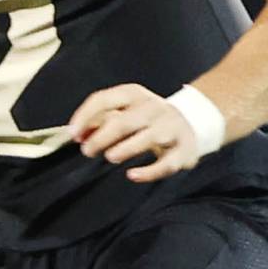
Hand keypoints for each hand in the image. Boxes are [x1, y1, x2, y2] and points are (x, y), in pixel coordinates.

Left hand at [67, 83, 199, 182]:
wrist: (194, 119)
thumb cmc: (148, 117)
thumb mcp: (125, 110)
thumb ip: (100, 119)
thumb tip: (78, 134)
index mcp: (134, 94)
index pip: (104, 100)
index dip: (85, 116)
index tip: (73, 134)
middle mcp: (154, 107)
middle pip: (125, 121)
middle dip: (102, 137)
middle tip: (88, 151)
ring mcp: (171, 127)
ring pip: (148, 137)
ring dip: (126, 148)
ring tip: (110, 156)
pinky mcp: (184, 149)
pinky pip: (168, 163)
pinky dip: (150, 171)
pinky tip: (132, 175)